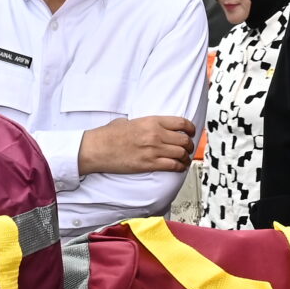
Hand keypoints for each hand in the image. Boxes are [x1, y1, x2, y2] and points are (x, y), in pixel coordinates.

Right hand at [78, 115, 195, 175]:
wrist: (98, 148)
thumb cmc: (109, 135)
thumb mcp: (128, 121)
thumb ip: (143, 123)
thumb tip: (149, 126)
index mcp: (152, 121)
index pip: (181, 123)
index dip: (190, 129)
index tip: (191, 132)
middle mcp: (156, 135)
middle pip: (184, 140)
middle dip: (189, 145)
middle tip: (188, 148)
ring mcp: (153, 150)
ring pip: (181, 154)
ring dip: (185, 157)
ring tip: (185, 160)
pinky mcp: (149, 164)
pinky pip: (172, 166)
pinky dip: (179, 167)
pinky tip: (179, 167)